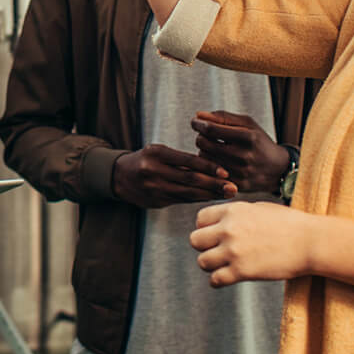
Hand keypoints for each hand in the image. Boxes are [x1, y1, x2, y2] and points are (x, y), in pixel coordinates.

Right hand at [112, 144, 239, 208]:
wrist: (119, 176)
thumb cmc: (146, 160)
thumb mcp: (159, 152)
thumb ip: (181, 159)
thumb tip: (211, 166)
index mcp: (157, 154)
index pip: (188, 161)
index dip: (209, 167)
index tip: (226, 171)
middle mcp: (154, 171)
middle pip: (190, 179)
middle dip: (214, 184)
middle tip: (233, 187)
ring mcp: (154, 188)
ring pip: (188, 193)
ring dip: (210, 194)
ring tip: (228, 194)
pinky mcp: (156, 201)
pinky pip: (182, 201)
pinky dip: (199, 200)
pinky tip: (212, 199)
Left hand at [188, 201, 317, 285]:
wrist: (310, 242)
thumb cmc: (290, 224)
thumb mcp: (259, 208)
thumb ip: (237, 214)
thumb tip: (222, 222)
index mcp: (232, 210)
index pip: (200, 219)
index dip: (206, 228)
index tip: (215, 235)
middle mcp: (228, 229)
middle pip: (195, 240)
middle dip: (205, 246)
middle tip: (217, 251)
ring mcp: (233, 251)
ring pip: (202, 261)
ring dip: (211, 265)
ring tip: (223, 265)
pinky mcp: (242, 271)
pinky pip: (215, 279)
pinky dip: (218, 280)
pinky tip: (226, 278)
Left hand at [190, 111, 290, 194]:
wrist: (277, 169)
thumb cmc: (259, 142)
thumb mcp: (247, 124)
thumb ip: (223, 117)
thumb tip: (198, 115)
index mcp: (248, 137)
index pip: (212, 129)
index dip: (199, 124)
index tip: (195, 121)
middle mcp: (244, 155)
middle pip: (204, 143)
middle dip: (201, 136)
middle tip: (206, 135)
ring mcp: (239, 172)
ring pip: (204, 158)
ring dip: (204, 150)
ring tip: (214, 148)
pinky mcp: (235, 184)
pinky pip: (209, 172)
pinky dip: (208, 164)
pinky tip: (216, 160)